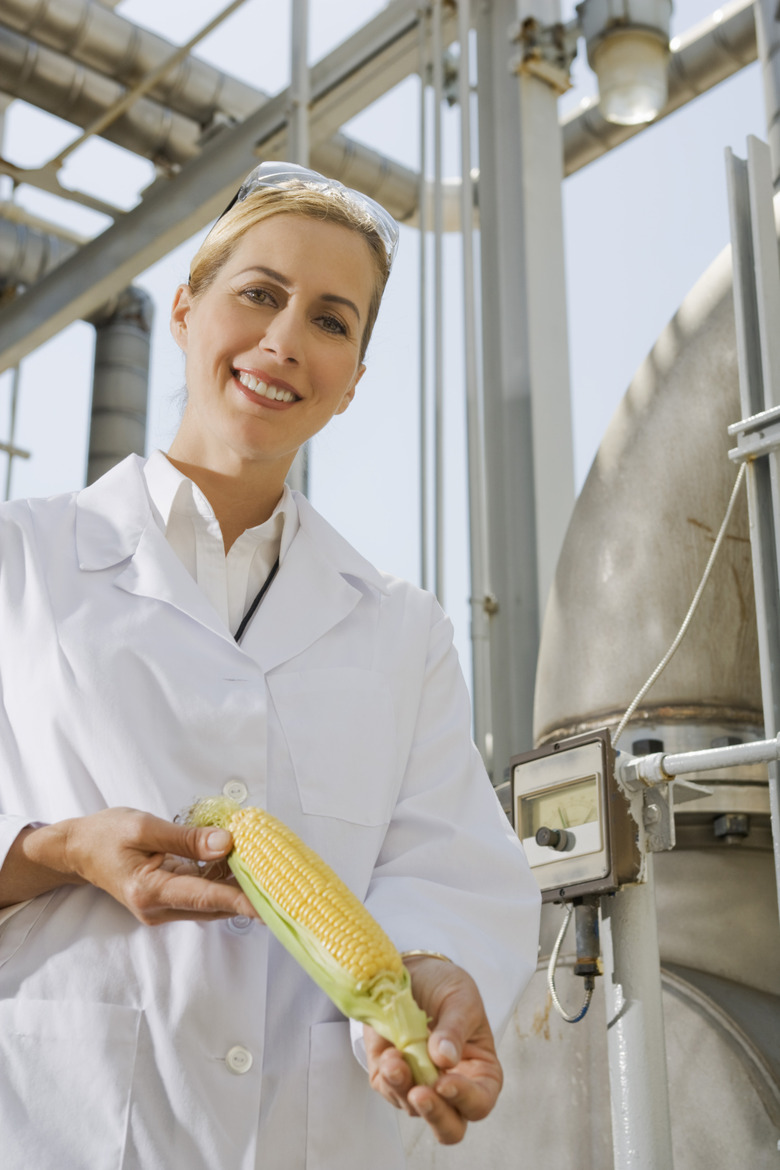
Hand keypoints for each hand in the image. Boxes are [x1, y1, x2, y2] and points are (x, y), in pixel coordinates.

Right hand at [55, 807, 255, 924]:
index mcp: (150, 890)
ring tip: (272, 875)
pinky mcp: (166, 902)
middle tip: (284, 884)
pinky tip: (243, 868)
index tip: (269, 905)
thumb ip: (186, 838)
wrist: (78, 849)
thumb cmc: (106, 834)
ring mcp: (162, 909)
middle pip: (213, 905)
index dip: (240, 900)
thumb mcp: (144, 827)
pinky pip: (201, 897)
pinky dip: (222, 885)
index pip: (205, 897)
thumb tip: (225, 844)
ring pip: (210, 903)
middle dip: (248, 895)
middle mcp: (158, 908)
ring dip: (238, 890)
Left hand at [364, 957, 502, 1144]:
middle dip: (434, 1115)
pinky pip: (388, 1089)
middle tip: (421, 1094)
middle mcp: (451, 1087)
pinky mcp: (391, 1076)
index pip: (479, 1103)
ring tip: (396, 1060)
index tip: (446, 1081)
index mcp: (480, 1072)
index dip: (465, 1099)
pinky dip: (387, 1076)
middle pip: (449, 1127)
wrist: (413, 971)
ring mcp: (419, 1084)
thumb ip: (455, 1029)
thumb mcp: (460, 999)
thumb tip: (446, 1058)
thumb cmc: (446, 986)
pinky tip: (389, 1055)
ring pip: (413, 1109)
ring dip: (403, 1088)